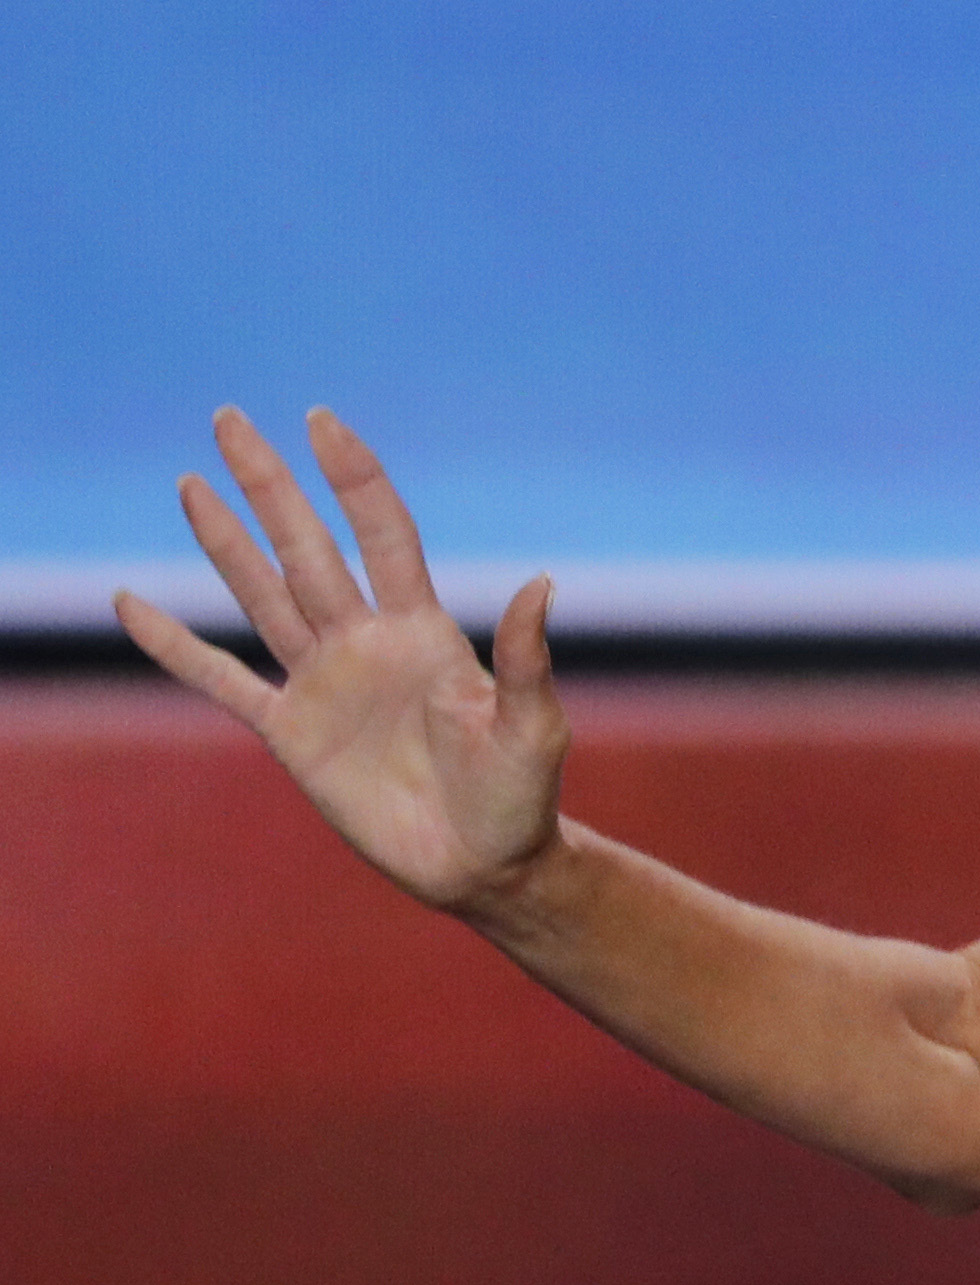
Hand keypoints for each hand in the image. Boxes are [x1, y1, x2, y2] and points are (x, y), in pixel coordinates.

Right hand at [111, 407, 567, 915]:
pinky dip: (175, 645)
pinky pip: (220, 680)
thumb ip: (526, 661)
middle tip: (229, 419)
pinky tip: (133, 605)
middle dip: (270, 485)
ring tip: (192, 483)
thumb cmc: (520, 796)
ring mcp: (323, 683)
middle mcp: (365, 643)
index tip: (322, 421)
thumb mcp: (534, 728)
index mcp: (424, 633)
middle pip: (306, 547)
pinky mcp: (291, 732)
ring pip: (262, 595)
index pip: (382, 535)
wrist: (483, 864)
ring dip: (225, 542)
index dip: (353, 478)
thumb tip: (541, 583)